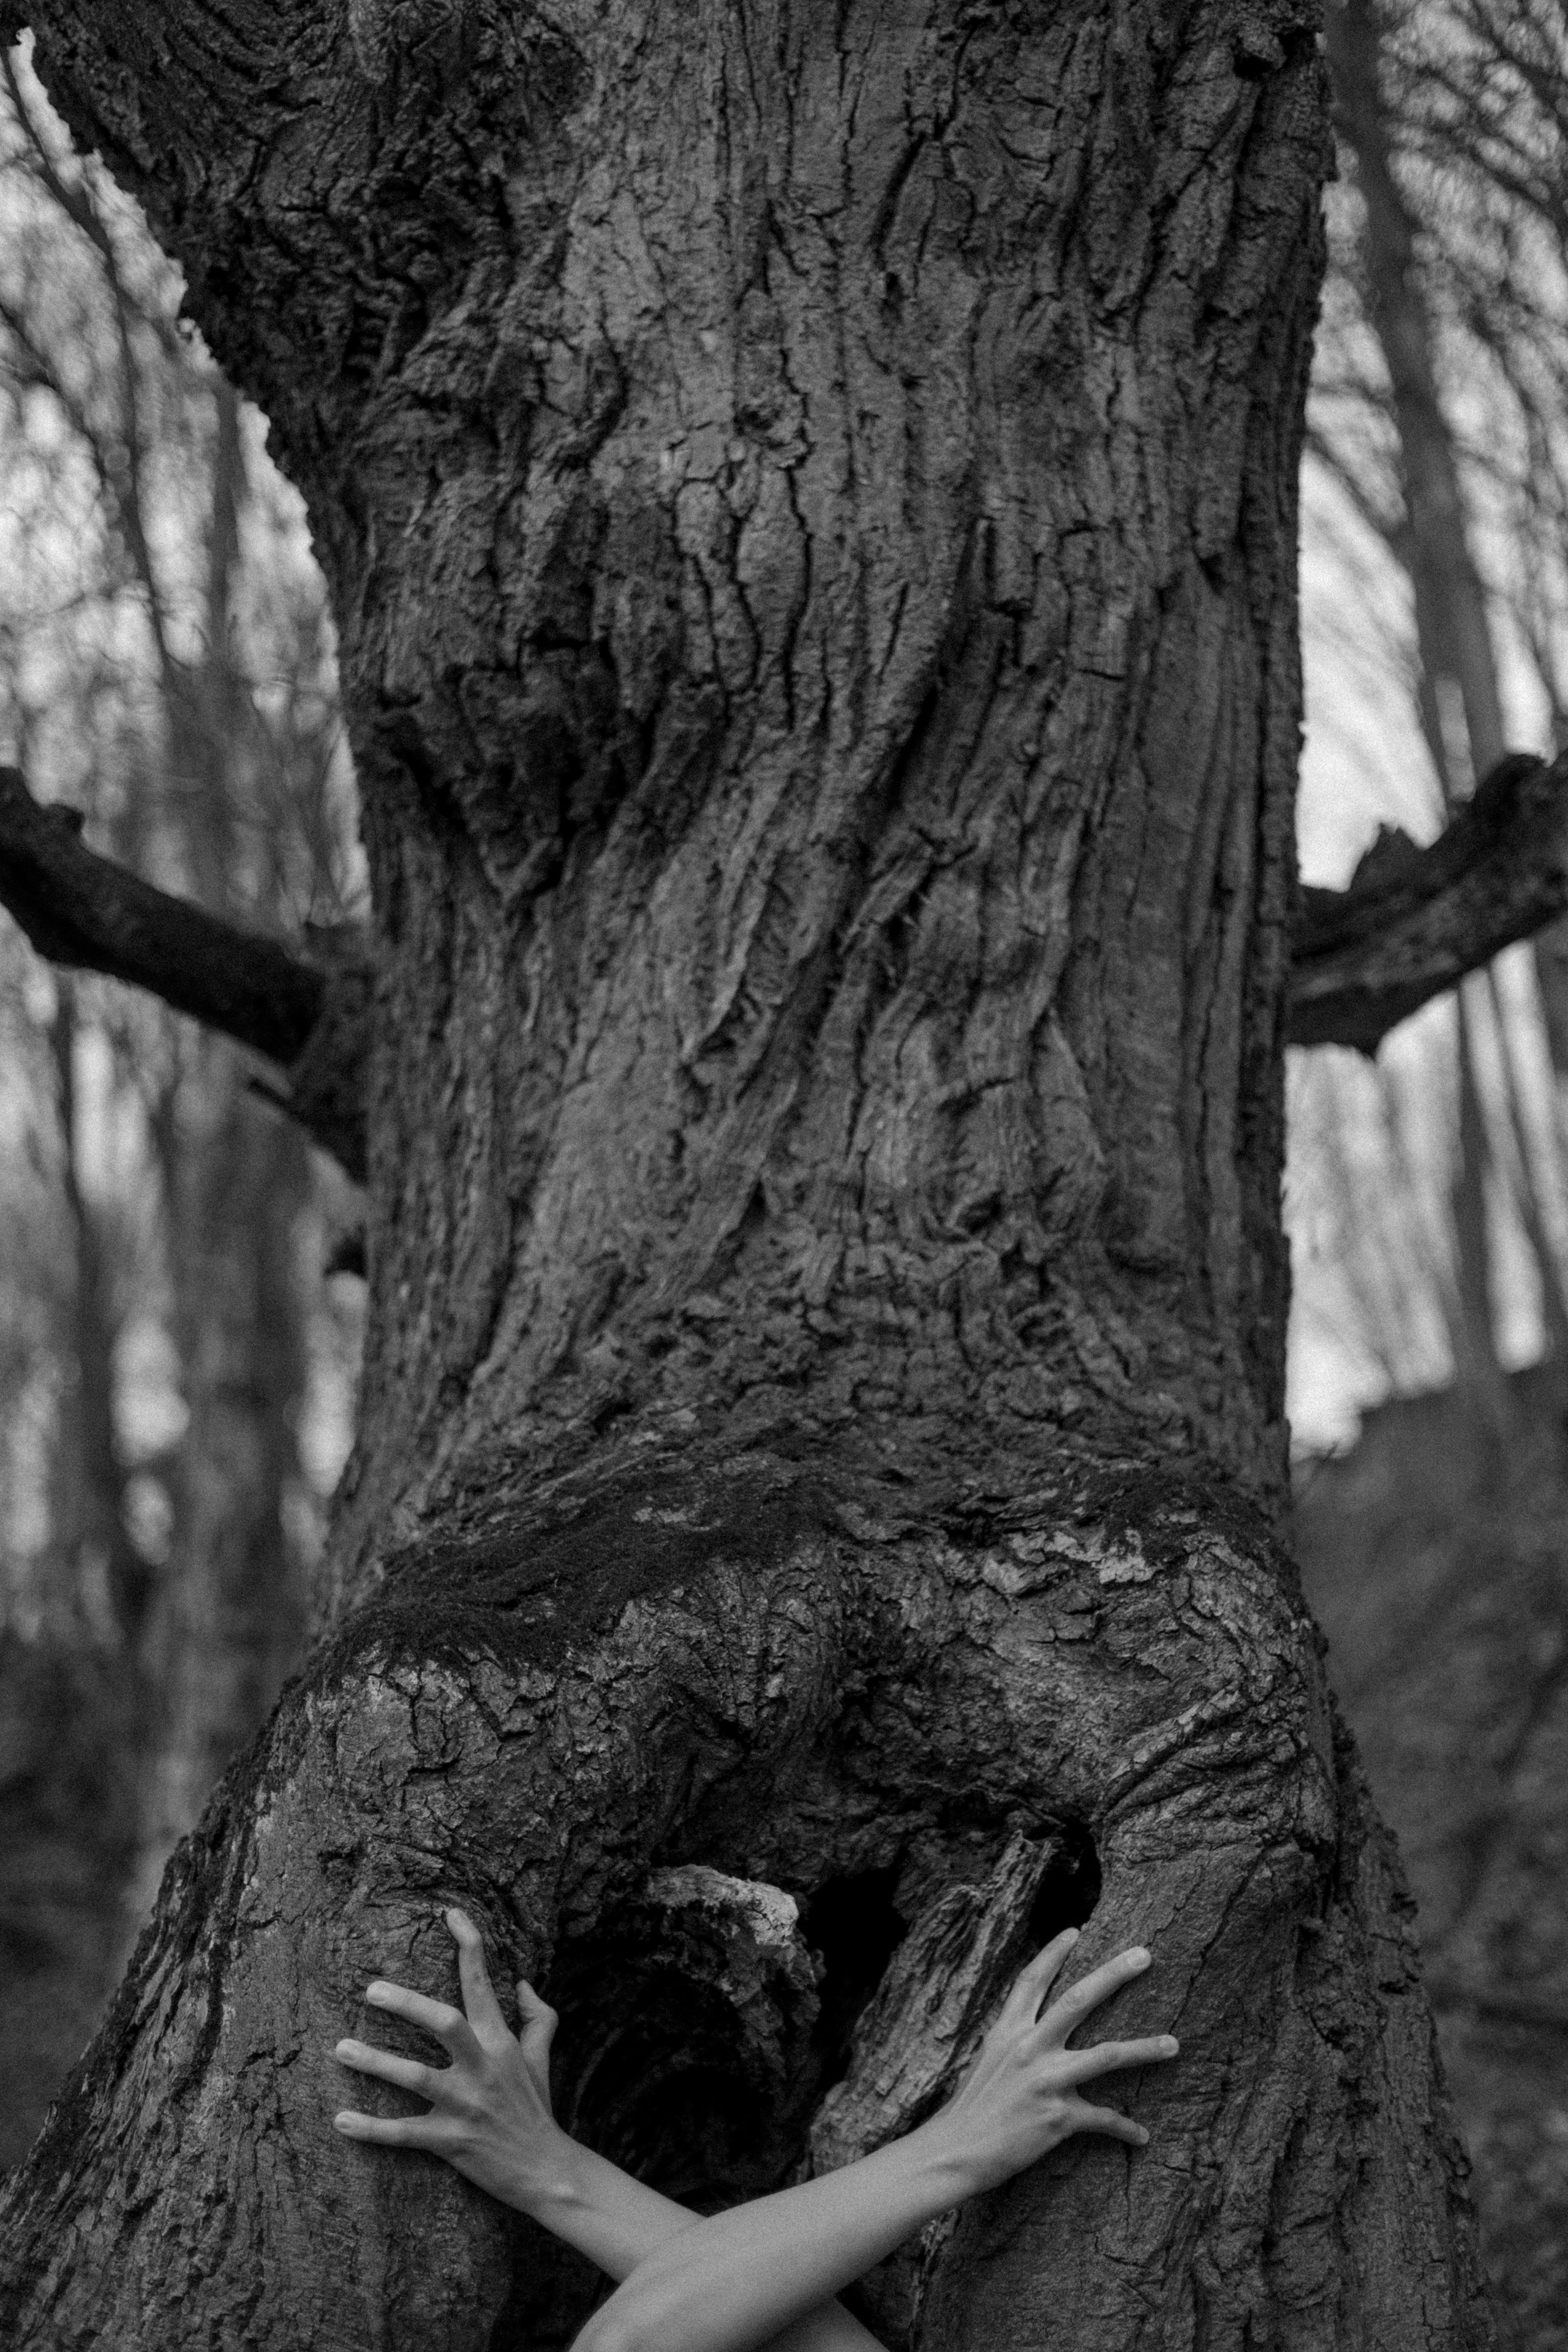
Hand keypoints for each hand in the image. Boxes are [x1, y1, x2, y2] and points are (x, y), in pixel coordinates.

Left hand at [332, 1905, 569, 2205]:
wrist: (546, 2170)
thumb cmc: (537, 2109)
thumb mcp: (540, 2058)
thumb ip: (537, 2018)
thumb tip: (521, 1982)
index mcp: (500, 2042)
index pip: (482, 1985)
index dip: (469, 1946)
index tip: (451, 1914)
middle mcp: (482, 2067)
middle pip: (446, 2023)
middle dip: (408, 2003)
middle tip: (370, 1989)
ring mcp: (465, 2105)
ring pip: (416, 2077)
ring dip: (376, 2063)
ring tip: (340, 2048)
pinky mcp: (450, 2141)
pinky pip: (404, 2133)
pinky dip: (371, 2129)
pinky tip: (340, 2119)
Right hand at [934, 1931, 1177, 2190]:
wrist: (955, 2151)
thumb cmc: (971, 2107)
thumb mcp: (988, 2059)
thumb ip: (1013, 2040)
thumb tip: (1033, 2027)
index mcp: (1008, 2031)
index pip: (1032, 1980)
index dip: (1053, 1953)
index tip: (1074, 1930)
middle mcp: (1029, 2047)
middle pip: (1078, 2000)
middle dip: (1114, 1974)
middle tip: (1144, 1955)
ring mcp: (1045, 2080)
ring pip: (1106, 2054)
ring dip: (1144, 2049)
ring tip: (1173, 2044)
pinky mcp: (1058, 2117)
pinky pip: (1103, 2118)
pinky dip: (1125, 2127)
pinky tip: (1142, 2135)